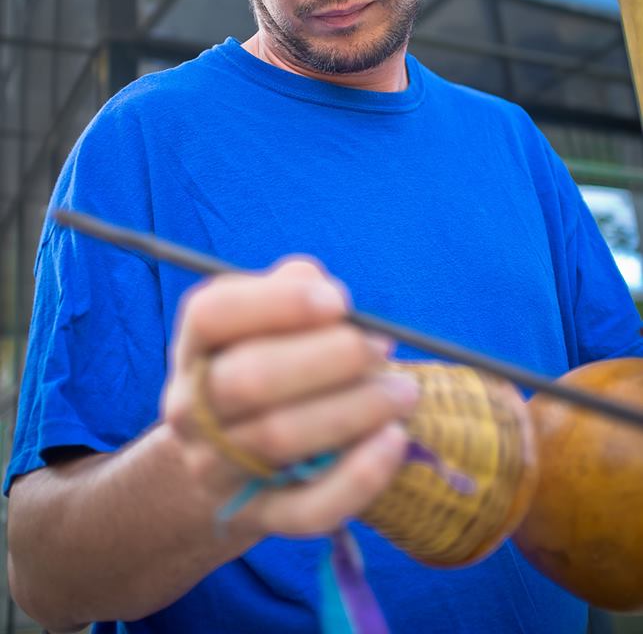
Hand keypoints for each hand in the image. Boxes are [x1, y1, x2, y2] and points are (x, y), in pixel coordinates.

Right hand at [162, 256, 419, 537]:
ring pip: (280, 440)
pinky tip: (394, 440)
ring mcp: (216, 467)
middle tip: (382, 346)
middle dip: (327, 359)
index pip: (212, 314)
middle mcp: (190, 407)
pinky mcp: (257, 515)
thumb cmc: (269, 360)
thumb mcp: (270, 317)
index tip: (340, 301)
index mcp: (195, 345)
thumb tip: (328, 295)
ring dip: (354, 409)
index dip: (277, 302)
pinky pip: (306, 508)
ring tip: (403, 390)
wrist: (232, 450)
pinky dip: (356, 478)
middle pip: (248, 379)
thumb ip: (295, 289)